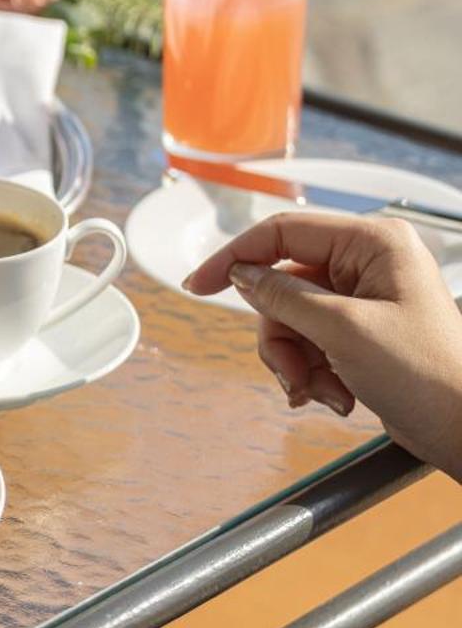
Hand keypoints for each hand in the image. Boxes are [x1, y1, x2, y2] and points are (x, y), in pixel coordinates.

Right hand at [186, 212, 461, 474]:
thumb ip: (284, 296)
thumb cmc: (429, 373)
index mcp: (372, 243)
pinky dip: (310, 371)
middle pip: (281, 284)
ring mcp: (363, 298)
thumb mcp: (343, 329)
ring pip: (289, 318)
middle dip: (279, 335)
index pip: (282, 232)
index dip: (234, 258)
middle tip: (292, 371)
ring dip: (294, 360)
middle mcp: (367, 263)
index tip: (198, 286)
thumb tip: (241, 275)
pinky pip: (308, 341)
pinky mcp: (360, 331)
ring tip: (320, 390)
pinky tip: (332, 394)